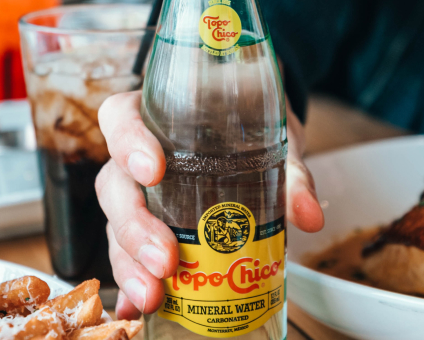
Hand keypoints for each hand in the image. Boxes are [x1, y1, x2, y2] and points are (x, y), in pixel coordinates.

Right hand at [95, 91, 324, 318]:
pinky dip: (130, 281)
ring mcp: (136, 192)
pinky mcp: (144, 225)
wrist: (256, 134)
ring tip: (153, 295)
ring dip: (130, 263)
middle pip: (113, 185)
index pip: (120, 118)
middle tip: (165, 259)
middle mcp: (135, 153)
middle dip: (134, 227)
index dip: (127, 143)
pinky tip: (137, 309)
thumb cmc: (252, 125)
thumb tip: (309, 216)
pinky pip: (126, 252)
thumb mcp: (272, 136)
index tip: (153, 171)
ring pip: (114, 225)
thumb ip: (291, 173)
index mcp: (154, 114)